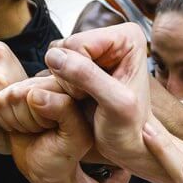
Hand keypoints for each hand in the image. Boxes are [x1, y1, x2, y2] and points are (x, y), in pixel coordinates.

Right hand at [1, 86, 92, 182]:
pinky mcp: (8, 94)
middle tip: (44, 130)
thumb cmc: (64, 155)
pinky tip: (21, 126)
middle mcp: (47, 78)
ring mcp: (26, 84)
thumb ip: (65, 112)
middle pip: (21, 93)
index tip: (56, 126)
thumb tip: (33, 94)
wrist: (46, 168)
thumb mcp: (75, 138)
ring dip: (17, 121)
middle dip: (29, 119)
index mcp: (71, 83)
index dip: (44, 114)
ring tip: (35, 129)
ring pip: (7, 98)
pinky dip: (4, 122)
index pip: (42, 90)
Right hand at [43, 24, 151, 170]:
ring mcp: (97, 48)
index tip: (92, 95)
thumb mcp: (114, 104)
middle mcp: (113, 37)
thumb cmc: (128, 129)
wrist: (127, 145)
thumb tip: (54, 56)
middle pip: (65, 47)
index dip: (76, 73)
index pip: (77, 42)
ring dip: (63, 83)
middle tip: (88, 98)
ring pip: (57, 57)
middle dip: (68, 77)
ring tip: (84, 99)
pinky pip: (54, 67)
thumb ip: (87, 76)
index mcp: (128, 37)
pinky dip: (60, 86)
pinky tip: (77, 99)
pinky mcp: (83, 61)